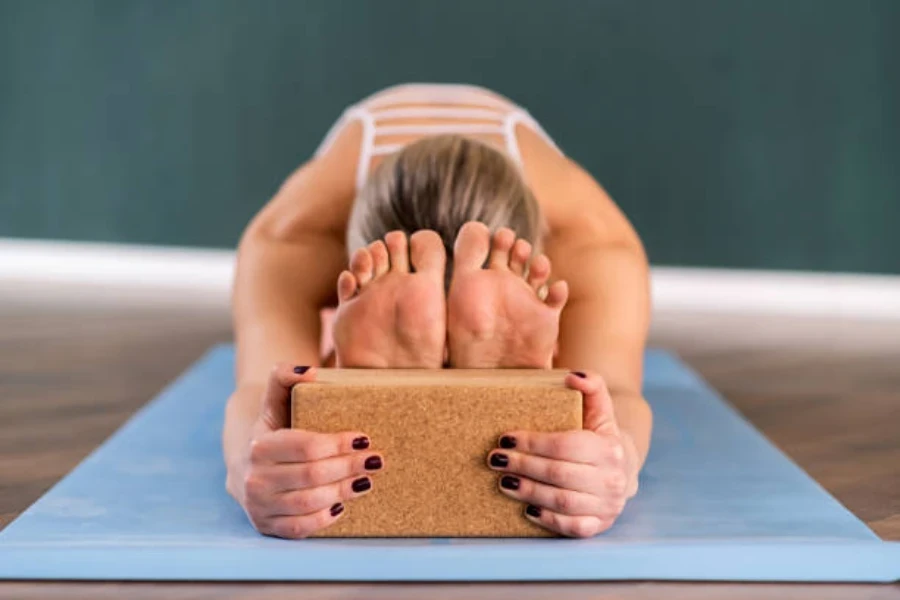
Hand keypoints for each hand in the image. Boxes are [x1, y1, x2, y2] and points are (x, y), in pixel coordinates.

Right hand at [226, 363, 383, 538]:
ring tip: (365, 481)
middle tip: (375, 461)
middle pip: (312, 476)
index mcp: (259, 446)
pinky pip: (300, 528)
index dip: (338, 444)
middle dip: (348, 467)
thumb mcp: (275, 400)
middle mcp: (254, 479)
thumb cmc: (274, 429)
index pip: (307, 447)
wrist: (246, 466)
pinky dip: (324, 518)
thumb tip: (310, 372)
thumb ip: (284, 376)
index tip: (363, 438)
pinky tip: (342, 505)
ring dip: (342, 492)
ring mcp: (258, 506)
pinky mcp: (266, 526)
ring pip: (308, 503)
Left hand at [486, 371, 638, 537]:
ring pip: (563, 501)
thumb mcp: (599, 408)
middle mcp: (612, 479)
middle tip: (496, 459)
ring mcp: (608, 505)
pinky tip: (527, 510)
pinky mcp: (599, 525)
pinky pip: (573, 528)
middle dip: (523, 466)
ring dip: (529, 492)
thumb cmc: (599, 433)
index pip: (565, 445)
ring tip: (504, 482)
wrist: (622, 467)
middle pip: (559, 474)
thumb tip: (573, 376)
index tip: (505, 438)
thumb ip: (592, 386)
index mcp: (610, 448)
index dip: (532, 442)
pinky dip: (549, 520)